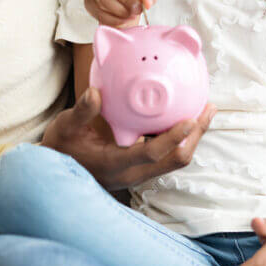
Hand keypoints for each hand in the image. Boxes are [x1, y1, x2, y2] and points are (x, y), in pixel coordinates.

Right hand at [40, 87, 216, 189]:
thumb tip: (96, 92)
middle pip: (174, 160)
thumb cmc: (61, 147)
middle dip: (195, 137)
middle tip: (207, 110)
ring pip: (174, 160)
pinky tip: (183, 116)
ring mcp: (138, 174)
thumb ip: (81, 111)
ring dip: (192, 138)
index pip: (151, 154)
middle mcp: (132, 174)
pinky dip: (180, 138)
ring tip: (204, 111)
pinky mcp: (140, 169)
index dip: (173, 138)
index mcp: (115, 164)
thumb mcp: (65, 127)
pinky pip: (167, 156)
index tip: (190, 118)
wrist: (57, 172)